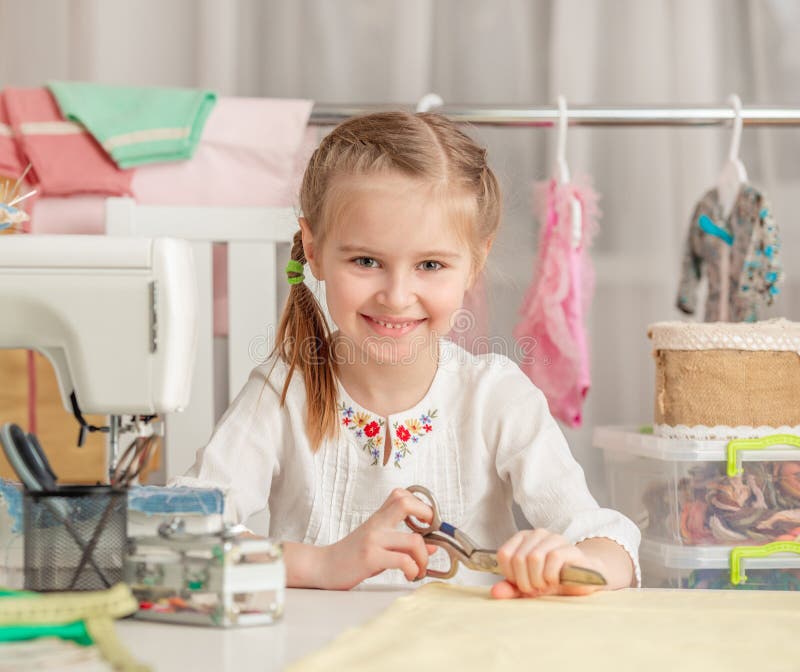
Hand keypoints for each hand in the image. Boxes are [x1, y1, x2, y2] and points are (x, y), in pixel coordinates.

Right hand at [319, 488, 436, 589]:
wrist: (323, 567)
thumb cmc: (351, 556)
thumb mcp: (378, 545)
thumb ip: (403, 543)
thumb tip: (433, 546)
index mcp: (378, 518)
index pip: (401, 495)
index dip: (421, 504)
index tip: (428, 522)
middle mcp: (376, 524)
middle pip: (406, 503)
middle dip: (428, 516)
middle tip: (429, 537)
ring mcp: (373, 540)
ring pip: (413, 540)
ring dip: (424, 558)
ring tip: (420, 569)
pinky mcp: (370, 558)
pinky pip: (403, 560)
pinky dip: (413, 570)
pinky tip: (409, 575)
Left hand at [491, 529, 606, 598]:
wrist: (582, 580)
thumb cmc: (552, 580)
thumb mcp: (528, 587)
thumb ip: (511, 588)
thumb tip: (495, 593)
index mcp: (522, 539)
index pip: (504, 555)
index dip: (511, 575)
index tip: (522, 583)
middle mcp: (536, 534)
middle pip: (518, 558)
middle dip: (525, 581)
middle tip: (536, 588)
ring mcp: (554, 538)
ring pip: (534, 557)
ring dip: (538, 579)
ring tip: (546, 584)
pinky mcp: (569, 547)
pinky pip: (553, 559)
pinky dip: (551, 576)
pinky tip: (556, 580)